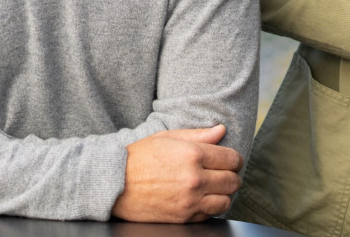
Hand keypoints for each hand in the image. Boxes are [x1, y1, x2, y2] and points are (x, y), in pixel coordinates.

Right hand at [111, 125, 242, 222]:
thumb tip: (221, 130)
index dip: (234, 159)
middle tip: (222, 174)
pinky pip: (210, 215)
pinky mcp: (184, 217)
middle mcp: (195, 179)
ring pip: (226, 201)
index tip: (230, 160)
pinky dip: (208, 207)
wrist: (115, 183)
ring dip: (222, 194)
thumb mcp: (166, 137)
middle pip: (233, 181)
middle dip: (231, 176)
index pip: (232, 159)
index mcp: (192, 154)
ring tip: (212, 188)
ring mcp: (190, 201)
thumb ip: (197, 135)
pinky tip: (198, 198)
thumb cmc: (138, 157)